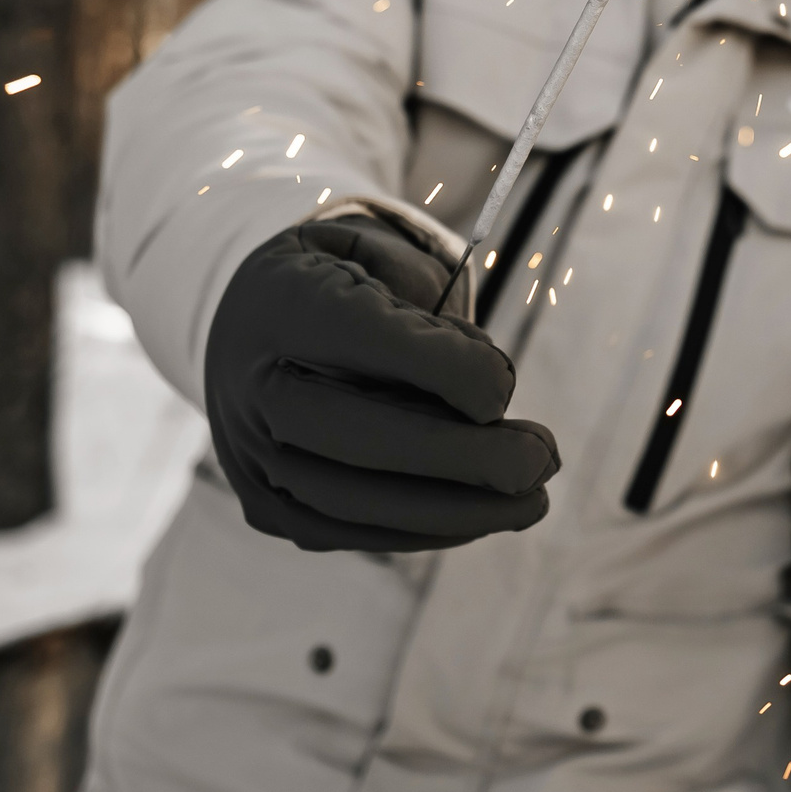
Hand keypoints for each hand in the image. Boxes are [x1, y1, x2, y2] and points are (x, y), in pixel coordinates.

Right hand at [204, 215, 560, 551]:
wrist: (254, 323)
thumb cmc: (348, 285)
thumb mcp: (388, 259)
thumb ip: (432, 317)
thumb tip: (490, 402)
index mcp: (279, 300)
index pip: (358, 335)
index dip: (438, 367)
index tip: (503, 388)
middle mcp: (250, 383)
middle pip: (354, 435)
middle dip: (461, 458)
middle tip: (540, 461)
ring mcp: (250, 453)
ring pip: (352, 501)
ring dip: (457, 510)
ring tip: (532, 499)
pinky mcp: (267, 506)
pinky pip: (349, 532)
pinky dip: (425, 530)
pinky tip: (485, 514)